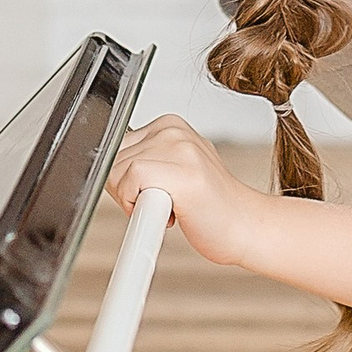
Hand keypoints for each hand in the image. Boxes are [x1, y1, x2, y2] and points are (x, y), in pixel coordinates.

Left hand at [107, 114, 264, 270]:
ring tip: (170, 206)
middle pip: (111, 159)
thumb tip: (106, 167)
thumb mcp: (173, 169)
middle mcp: (173, 130)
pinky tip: (168, 213)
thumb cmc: (210, 206)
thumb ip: (145, 160)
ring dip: (133, 202)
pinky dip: (136, 205)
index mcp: (169, 125)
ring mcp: (180, 148)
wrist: (246, 226)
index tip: (147, 193)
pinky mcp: (183, 171)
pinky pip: (131, 182)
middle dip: (125, 191)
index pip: (113, 145)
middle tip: (160, 203)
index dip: (121, 179)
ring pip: (117, 172)